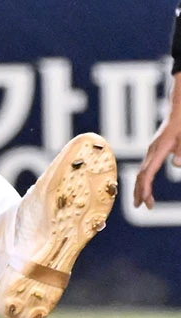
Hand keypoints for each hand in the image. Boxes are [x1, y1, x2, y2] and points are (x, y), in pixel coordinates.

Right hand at [134, 77, 180, 207]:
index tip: (146, 202)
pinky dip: (143, 179)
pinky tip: (144, 186)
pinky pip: (145, 168)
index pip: (147, 173)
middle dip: (140, 191)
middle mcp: (151, 151)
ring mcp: (151, 150)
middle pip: (140, 174)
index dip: (146, 188)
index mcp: (158, 150)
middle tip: (142, 207)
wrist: (179, 110)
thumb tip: (176, 164)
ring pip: (141, 172)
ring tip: (141, 201)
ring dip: (140, 187)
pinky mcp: (154, 150)